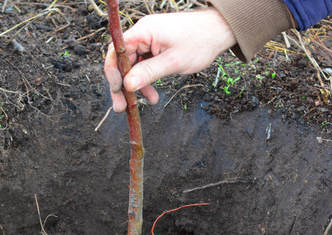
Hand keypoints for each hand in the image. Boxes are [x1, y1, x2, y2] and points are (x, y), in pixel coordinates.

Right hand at [104, 8, 236, 111]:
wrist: (217, 31)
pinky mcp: (154, 47)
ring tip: (142, 103)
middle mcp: (142, 33)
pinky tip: (152, 95)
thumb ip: (149, 73)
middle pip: (122, 60)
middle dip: (122, 85)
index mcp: (144, 31)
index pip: (117, 51)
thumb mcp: (174, 62)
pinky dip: (146, 80)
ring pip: (133, 66)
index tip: (117, 91)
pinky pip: (143, 65)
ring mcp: (148, 40)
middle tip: (122, 107)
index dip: (113, 72)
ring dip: (136, 85)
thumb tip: (127, 85)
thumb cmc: (200, 41)